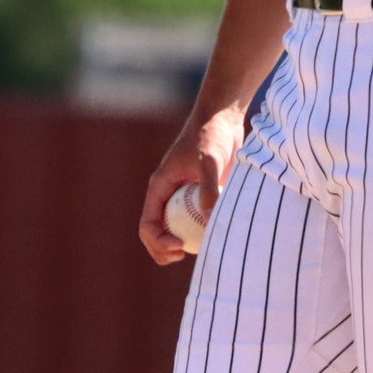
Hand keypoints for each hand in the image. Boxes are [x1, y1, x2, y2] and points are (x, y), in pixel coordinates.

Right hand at [138, 108, 245, 264]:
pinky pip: (198, 222)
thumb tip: (208, 221)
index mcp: (160, 187)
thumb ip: (208, 189)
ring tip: (206, 246)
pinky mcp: (202, 195)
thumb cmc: (211, 134)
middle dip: (168, 251)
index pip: (148, 226)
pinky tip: (220, 232)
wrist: (224, 119)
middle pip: (160, 234)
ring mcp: (185, 196)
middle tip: (188, 254)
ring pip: (179, 230)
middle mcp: (169, 194)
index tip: (180, 246)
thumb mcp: (208, 160)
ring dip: (188, 243)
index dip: (159, 243)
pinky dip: (204, 231)